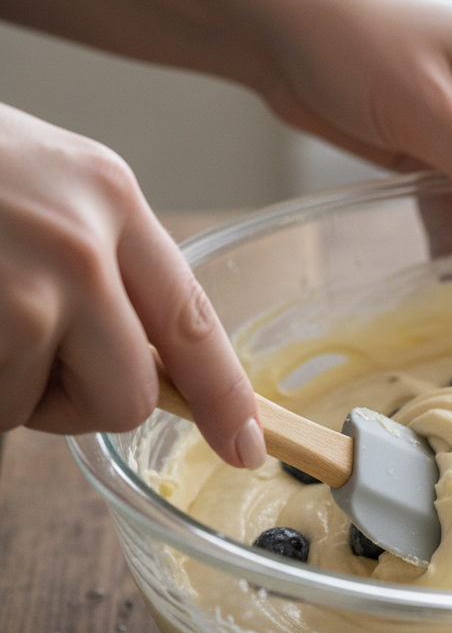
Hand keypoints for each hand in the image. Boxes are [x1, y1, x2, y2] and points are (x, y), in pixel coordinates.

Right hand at [0, 102, 264, 466]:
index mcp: (109, 196)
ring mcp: (23, 288)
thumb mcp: (41, 187)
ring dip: (4, 387)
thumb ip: (101, 262)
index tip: (246, 445)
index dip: (224, 395)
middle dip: (77, 400)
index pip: (193, 319)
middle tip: (17, 352)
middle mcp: (81, 243)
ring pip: (43, 410)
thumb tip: (142, 358)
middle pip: (130, 393)